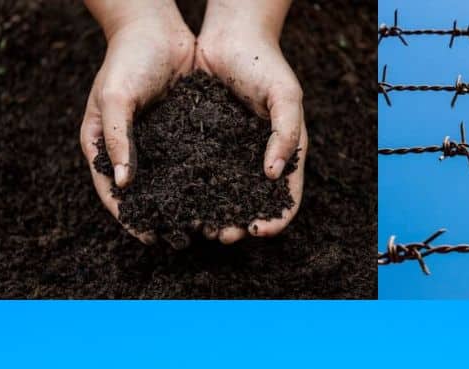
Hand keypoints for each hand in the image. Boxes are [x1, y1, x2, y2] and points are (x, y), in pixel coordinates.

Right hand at [80, 1, 194, 243]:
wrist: (157, 29)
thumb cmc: (128, 59)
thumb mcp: (117, 97)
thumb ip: (118, 138)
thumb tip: (124, 185)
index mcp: (102, 145)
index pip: (111, 191)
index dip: (128, 216)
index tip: (147, 237)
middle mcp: (129, 150)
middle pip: (142, 194)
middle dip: (160, 219)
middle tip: (180, 240)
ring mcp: (156, 145)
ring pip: (169, 184)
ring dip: (185, 206)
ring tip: (203, 227)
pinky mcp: (182, 136)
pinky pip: (191, 165)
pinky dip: (202, 183)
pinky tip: (220, 198)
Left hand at [196, 0, 306, 243]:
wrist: (231, 34)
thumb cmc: (265, 63)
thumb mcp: (286, 96)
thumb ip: (285, 135)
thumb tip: (273, 176)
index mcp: (286, 153)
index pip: (287, 197)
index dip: (276, 219)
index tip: (258, 230)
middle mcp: (260, 159)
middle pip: (254, 204)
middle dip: (240, 224)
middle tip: (222, 235)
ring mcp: (233, 153)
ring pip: (226, 194)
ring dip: (215, 214)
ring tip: (200, 227)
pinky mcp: (207, 143)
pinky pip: (202, 173)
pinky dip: (194, 191)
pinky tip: (181, 201)